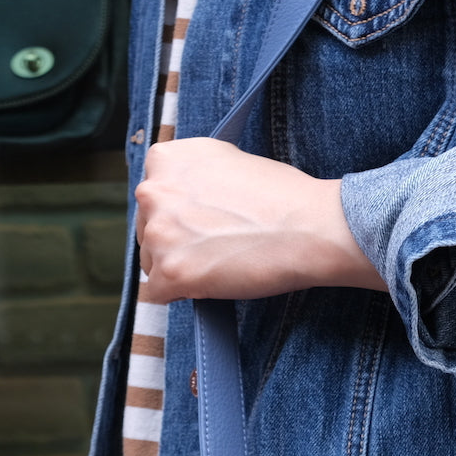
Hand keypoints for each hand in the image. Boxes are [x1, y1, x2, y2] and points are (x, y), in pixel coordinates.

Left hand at [134, 138, 385, 301]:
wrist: (307, 227)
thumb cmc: (282, 196)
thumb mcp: (226, 161)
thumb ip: (194, 177)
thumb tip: (182, 198)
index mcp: (165, 160)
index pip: (153, 197)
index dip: (180, 217)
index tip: (203, 225)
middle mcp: (153, 192)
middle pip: (148, 231)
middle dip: (176, 244)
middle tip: (215, 249)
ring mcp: (159, 233)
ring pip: (152, 264)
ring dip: (180, 270)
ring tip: (219, 265)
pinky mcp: (170, 273)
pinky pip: (158, 295)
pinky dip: (182, 296)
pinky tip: (211, 284)